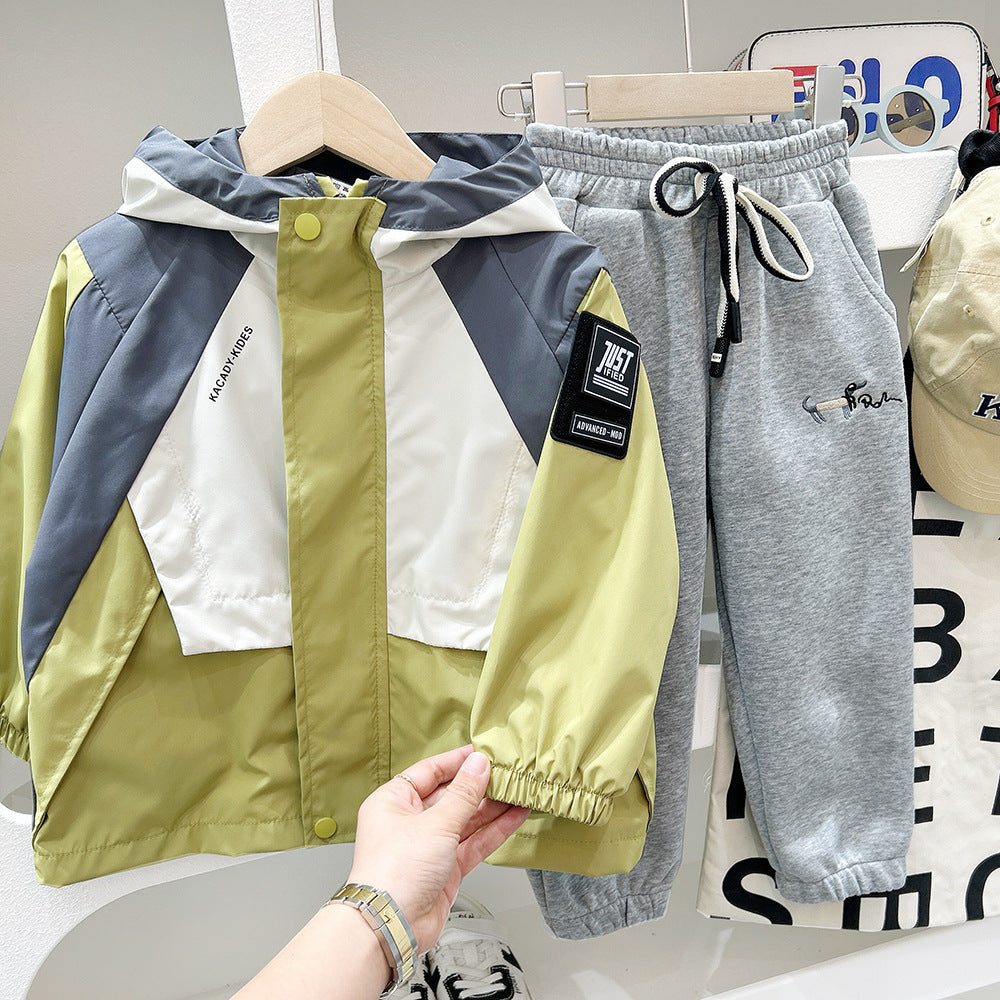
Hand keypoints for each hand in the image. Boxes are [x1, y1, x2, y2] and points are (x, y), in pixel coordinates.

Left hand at [347, 745, 529, 952]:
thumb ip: (463, 794)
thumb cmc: (396, 871)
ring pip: (466, 820)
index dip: (458, 761)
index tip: (483, 752)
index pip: (430, 771)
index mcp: (394, 801)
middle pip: (451, 795)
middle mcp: (410, 822)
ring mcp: (429, 846)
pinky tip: (515, 817)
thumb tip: (479, 765)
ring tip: (520, 791)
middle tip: (509, 772)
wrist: (392, 925)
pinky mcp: (446, 869)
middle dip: (480, 786)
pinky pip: (474, 843)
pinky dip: (495, 831)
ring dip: (493, 808)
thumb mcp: (435, 823)